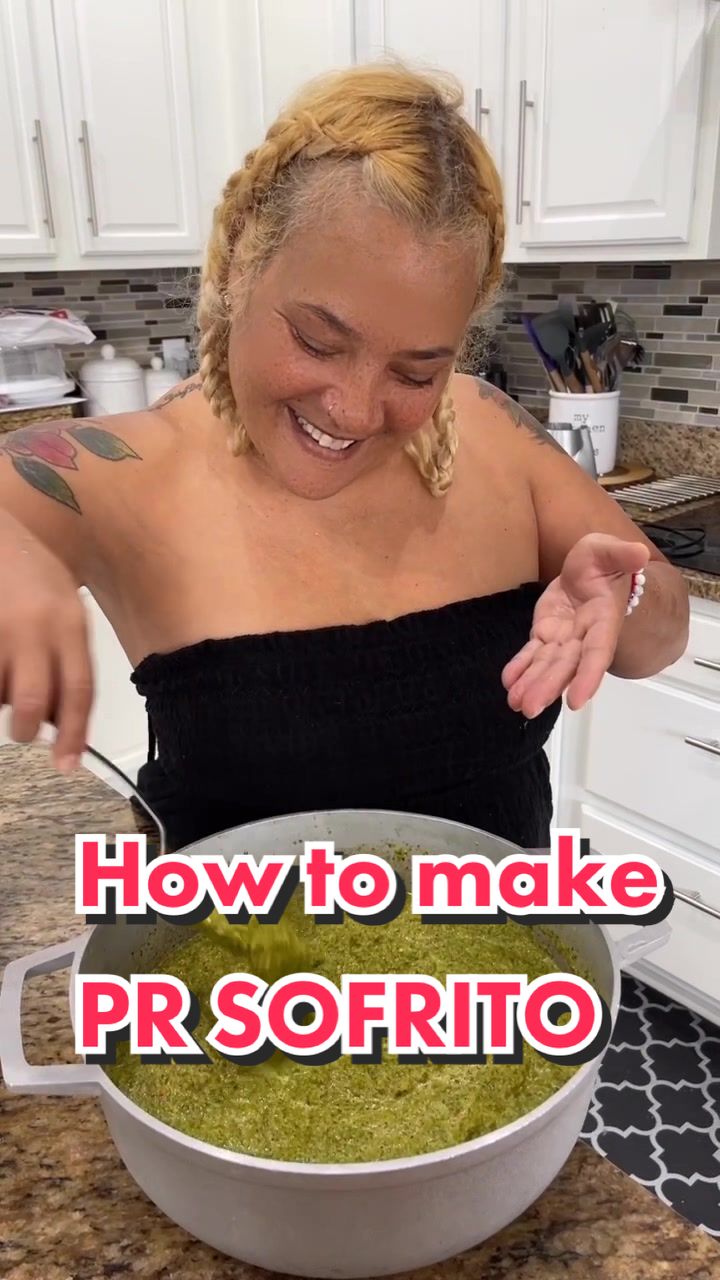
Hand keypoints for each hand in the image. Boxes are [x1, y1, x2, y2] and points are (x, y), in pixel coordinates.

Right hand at [0, 516, 92, 769]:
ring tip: (4, 676)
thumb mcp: (62, 600)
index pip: (79, 690)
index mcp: (68, 621)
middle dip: (25, 729)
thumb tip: (56, 714)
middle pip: (31, 702)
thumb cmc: (27, 565)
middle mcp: (34, 628)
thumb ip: (65, 653)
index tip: (67, 765)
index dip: (73, 734)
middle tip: (23, 731)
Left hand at [502, 533, 650, 717]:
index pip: (596, 652)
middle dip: (548, 687)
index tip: (576, 700)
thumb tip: (640, 554)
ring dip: (532, 684)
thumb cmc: (601, 560)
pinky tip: (509, 682)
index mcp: (603, 620)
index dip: (587, 676)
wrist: (588, 567)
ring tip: (516, 704)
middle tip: (530, 708)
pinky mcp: (545, 633)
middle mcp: (583, 636)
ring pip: (547, 664)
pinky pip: (532, 653)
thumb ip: (622, 554)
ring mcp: (563, 637)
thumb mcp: (607, 549)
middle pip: (566, 665)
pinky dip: (520, 667)